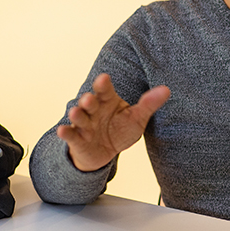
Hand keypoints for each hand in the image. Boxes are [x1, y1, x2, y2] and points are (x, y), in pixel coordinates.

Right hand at [56, 73, 170, 171]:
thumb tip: (166, 90)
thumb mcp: (137, 118)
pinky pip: (70, 136)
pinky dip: (66, 133)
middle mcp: (93, 110)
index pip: (105, 90)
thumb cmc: (120, 130)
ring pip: (79, 117)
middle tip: (89, 98)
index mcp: (107, 101)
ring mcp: (84, 125)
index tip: (104, 78)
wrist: (104, 152)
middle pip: (90, 102)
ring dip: (76, 114)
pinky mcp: (77, 140)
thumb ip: (149, 104)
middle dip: (88, 100)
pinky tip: (62, 130)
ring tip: (75, 112)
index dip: (103, 84)